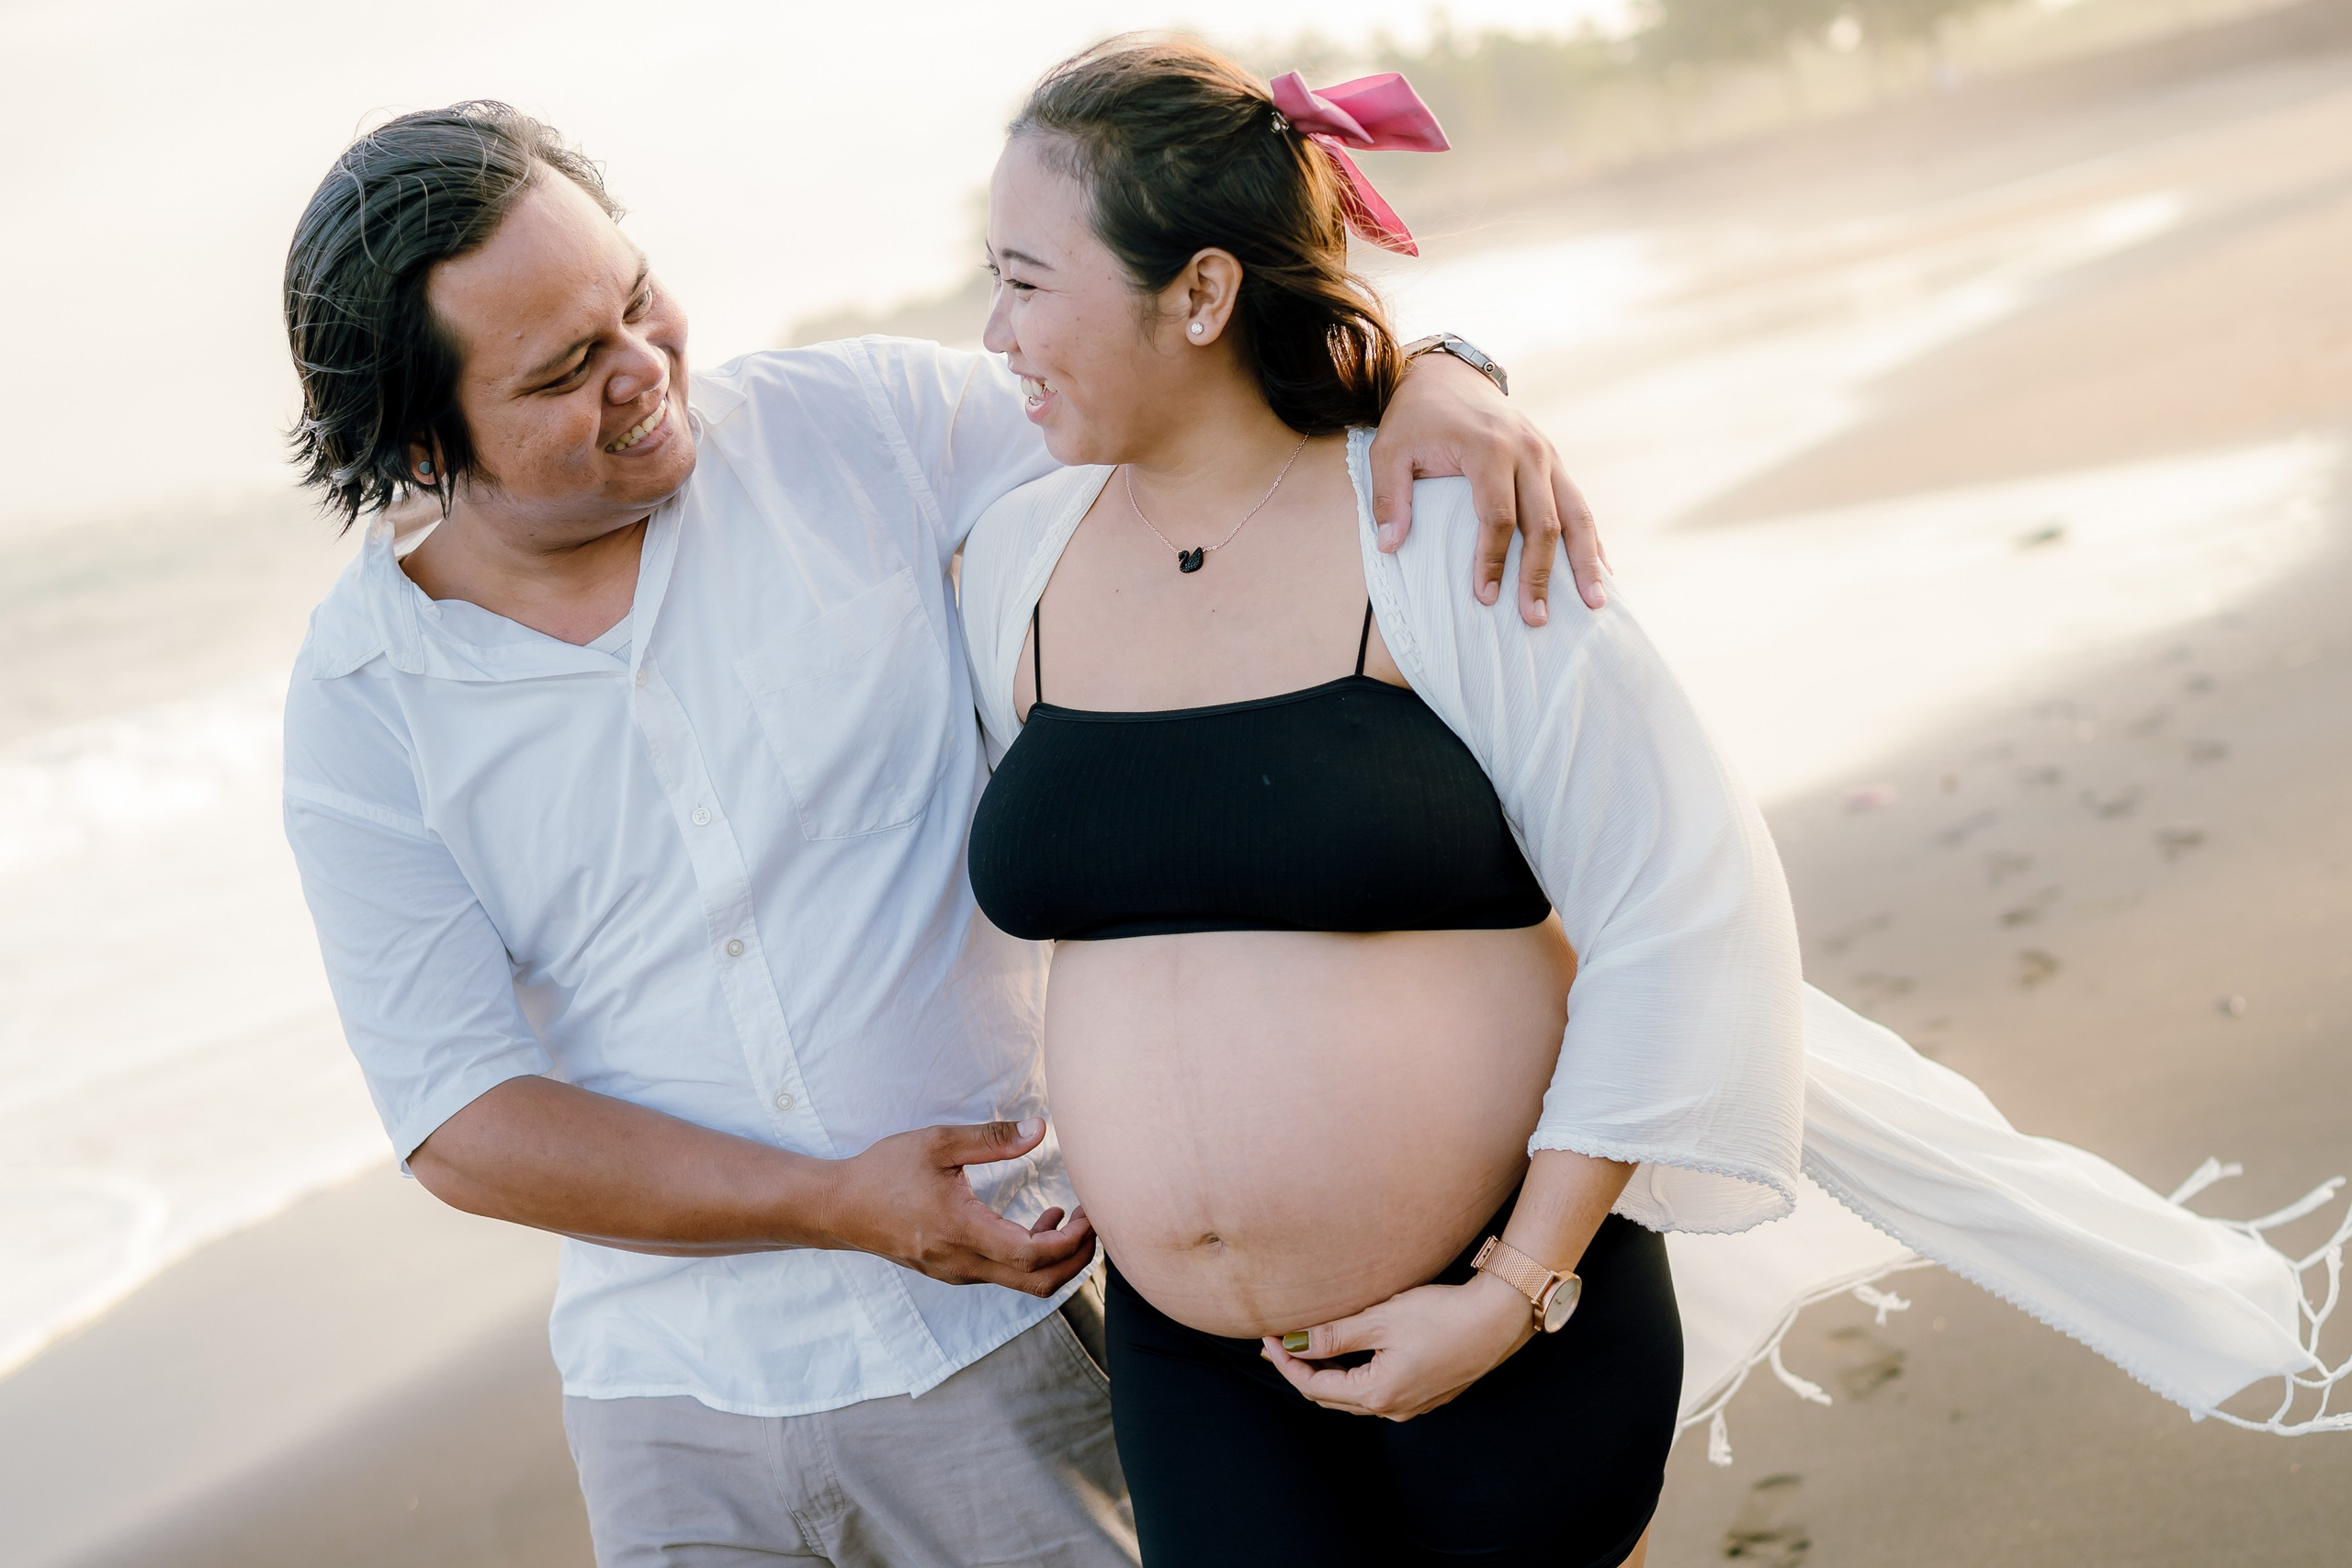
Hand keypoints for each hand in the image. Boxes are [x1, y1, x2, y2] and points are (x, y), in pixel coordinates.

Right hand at [820, 1118, 1095, 1296]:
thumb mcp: (938, 1143)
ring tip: (1069, 1216)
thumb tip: (1041, 1130)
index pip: (1033, 1257)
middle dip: (1076, 1258)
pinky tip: (1037, 1222)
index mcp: (961, 1232)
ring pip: (1023, 1284)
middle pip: (1038, 1283)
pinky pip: (1004, 1276)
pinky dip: (1032, 1257)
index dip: (1072, 1242)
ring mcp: (957, 1273)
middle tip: (1094, 1222)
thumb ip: (992, 1138)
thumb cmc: (885, 1170)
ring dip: (1055, 1258)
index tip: (1089, 1213)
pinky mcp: (953, 1272)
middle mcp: (962, 1263)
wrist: (840, 1207)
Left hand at [1261, 1270, 1533, 1420]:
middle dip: (1303, 1370)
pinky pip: (1379, 1391)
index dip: (1287, 1362)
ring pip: (1356, 1396)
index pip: (1315, 1387)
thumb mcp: (1381, 1319)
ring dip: (1330, 1373)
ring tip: (1310, 1344)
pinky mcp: (1428, 1394)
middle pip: (1333, 1397)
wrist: (1499, 1318)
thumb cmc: (1441, 1313)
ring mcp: (1414, 1405)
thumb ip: (1334, 1335)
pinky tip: (1352, 1350)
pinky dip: (1357, 1373)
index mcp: (1379, 1393)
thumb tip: (1294, 1344)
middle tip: (1280, 1342)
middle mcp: (1395, 1408)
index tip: (1269, 1337)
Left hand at [1370, 352, 1609, 625]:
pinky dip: (1593, 542)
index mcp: (1489, 448)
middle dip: (1539, 574)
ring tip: (1594, 604)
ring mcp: (1548, 456)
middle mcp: (1528, 452)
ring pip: (1576, 514)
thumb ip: (1388, 497)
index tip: (1485, 598)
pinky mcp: (1555, 463)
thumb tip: (1390, 546)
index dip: (1492, 559)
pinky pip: (1580, 506)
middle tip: (1535, 619)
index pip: (1497, 515)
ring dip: (1585, 562)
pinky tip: (1604, 574)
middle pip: (1543, 522)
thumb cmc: (1416, 420)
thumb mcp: (1389, 451)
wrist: (1449, 378)